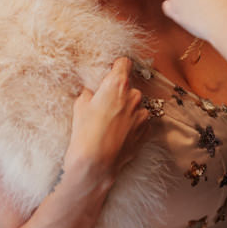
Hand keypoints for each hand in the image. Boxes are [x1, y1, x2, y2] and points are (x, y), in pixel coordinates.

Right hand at [64, 58, 149, 181]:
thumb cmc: (85, 133)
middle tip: (105, 107)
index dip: (117, 67)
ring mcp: (142, 114)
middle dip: (119, 94)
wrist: (96, 164)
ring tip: (111, 125)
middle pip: (129, 87)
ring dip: (127, 110)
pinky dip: (132, 125)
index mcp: (117, 84)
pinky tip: (119, 135)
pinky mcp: (146, 131)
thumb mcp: (80, 107)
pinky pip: (140, 122)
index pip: (124, 63)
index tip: (112, 72)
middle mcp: (134, 96)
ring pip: (136, 106)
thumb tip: (92, 91)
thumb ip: (89, 93)